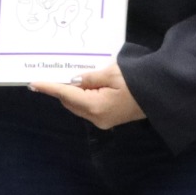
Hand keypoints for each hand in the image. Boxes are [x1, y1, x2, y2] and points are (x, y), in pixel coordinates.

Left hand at [31, 64, 146, 128]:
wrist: (162, 95)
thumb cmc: (138, 81)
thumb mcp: (112, 73)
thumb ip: (89, 77)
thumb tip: (73, 80)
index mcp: (96, 106)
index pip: (65, 94)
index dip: (49, 88)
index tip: (33, 83)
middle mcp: (96, 118)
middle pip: (70, 102)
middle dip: (61, 89)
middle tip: (54, 74)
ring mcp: (103, 121)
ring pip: (78, 106)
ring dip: (73, 93)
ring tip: (72, 77)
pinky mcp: (109, 119)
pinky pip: (89, 107)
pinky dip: (84, 96)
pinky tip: (86, 85)